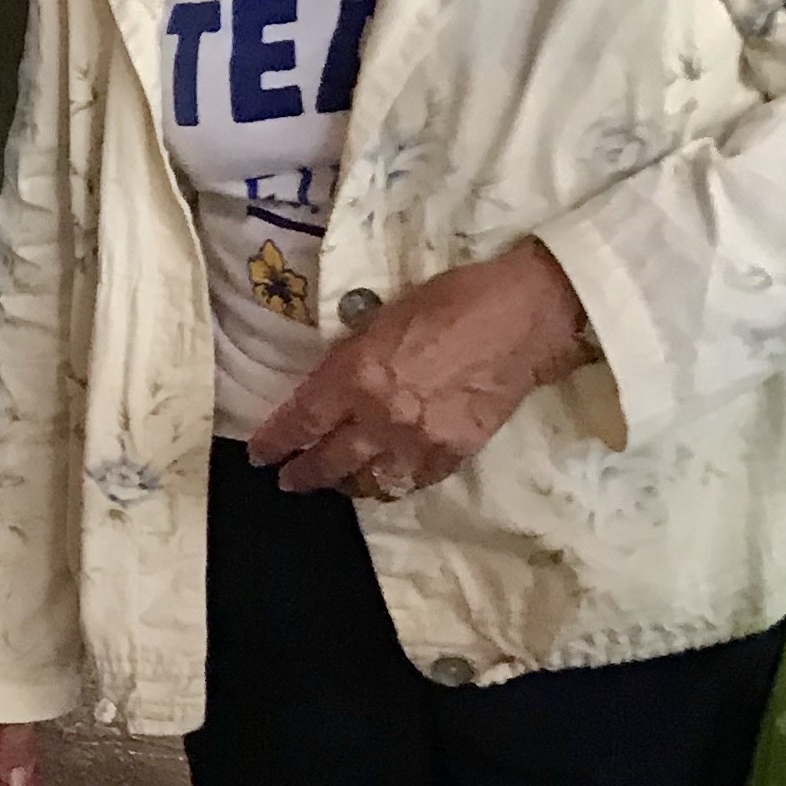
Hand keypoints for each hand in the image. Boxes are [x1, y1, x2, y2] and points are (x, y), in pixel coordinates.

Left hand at [249, 245, 594, 499]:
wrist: (525, 319)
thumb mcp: (386, 316)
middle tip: (288, 480)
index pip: (301, 420)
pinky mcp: (453, 454)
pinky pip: (410, 483)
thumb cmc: (455, 300)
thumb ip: (355, 357)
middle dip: (303, 474)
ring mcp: (418, 441)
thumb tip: (334, 383)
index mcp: (358, 375)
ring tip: (334, 483)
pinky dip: (390, 485)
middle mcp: (381, 417)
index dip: (276, 442)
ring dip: (344, 485)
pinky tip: (382, 482)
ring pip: (366, 482)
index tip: (261, 455)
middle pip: (327, 461)